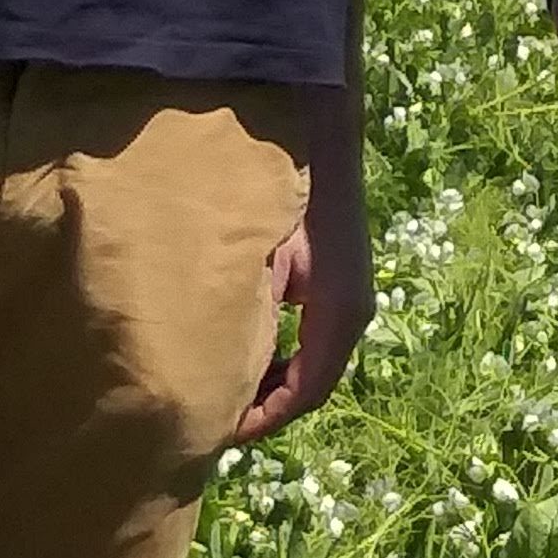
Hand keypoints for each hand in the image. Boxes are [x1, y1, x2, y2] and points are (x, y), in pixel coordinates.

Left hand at [237, 102, 375, 439]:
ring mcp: (339, 296)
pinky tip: (235, 343)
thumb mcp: (265, 262)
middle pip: (306, 382)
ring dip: (266, 377)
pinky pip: (301, 331)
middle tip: (211, 415)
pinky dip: (272, 349)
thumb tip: (230, 376)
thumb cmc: (282, 188)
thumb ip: (255, 321)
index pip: (306, 392)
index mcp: (339, 313)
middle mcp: (346, 312)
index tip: (220, 431)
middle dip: (260, 403)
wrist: (311, 125)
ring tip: (217, 386)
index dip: (262, 419)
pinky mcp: (325, 280)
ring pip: (304, 358)